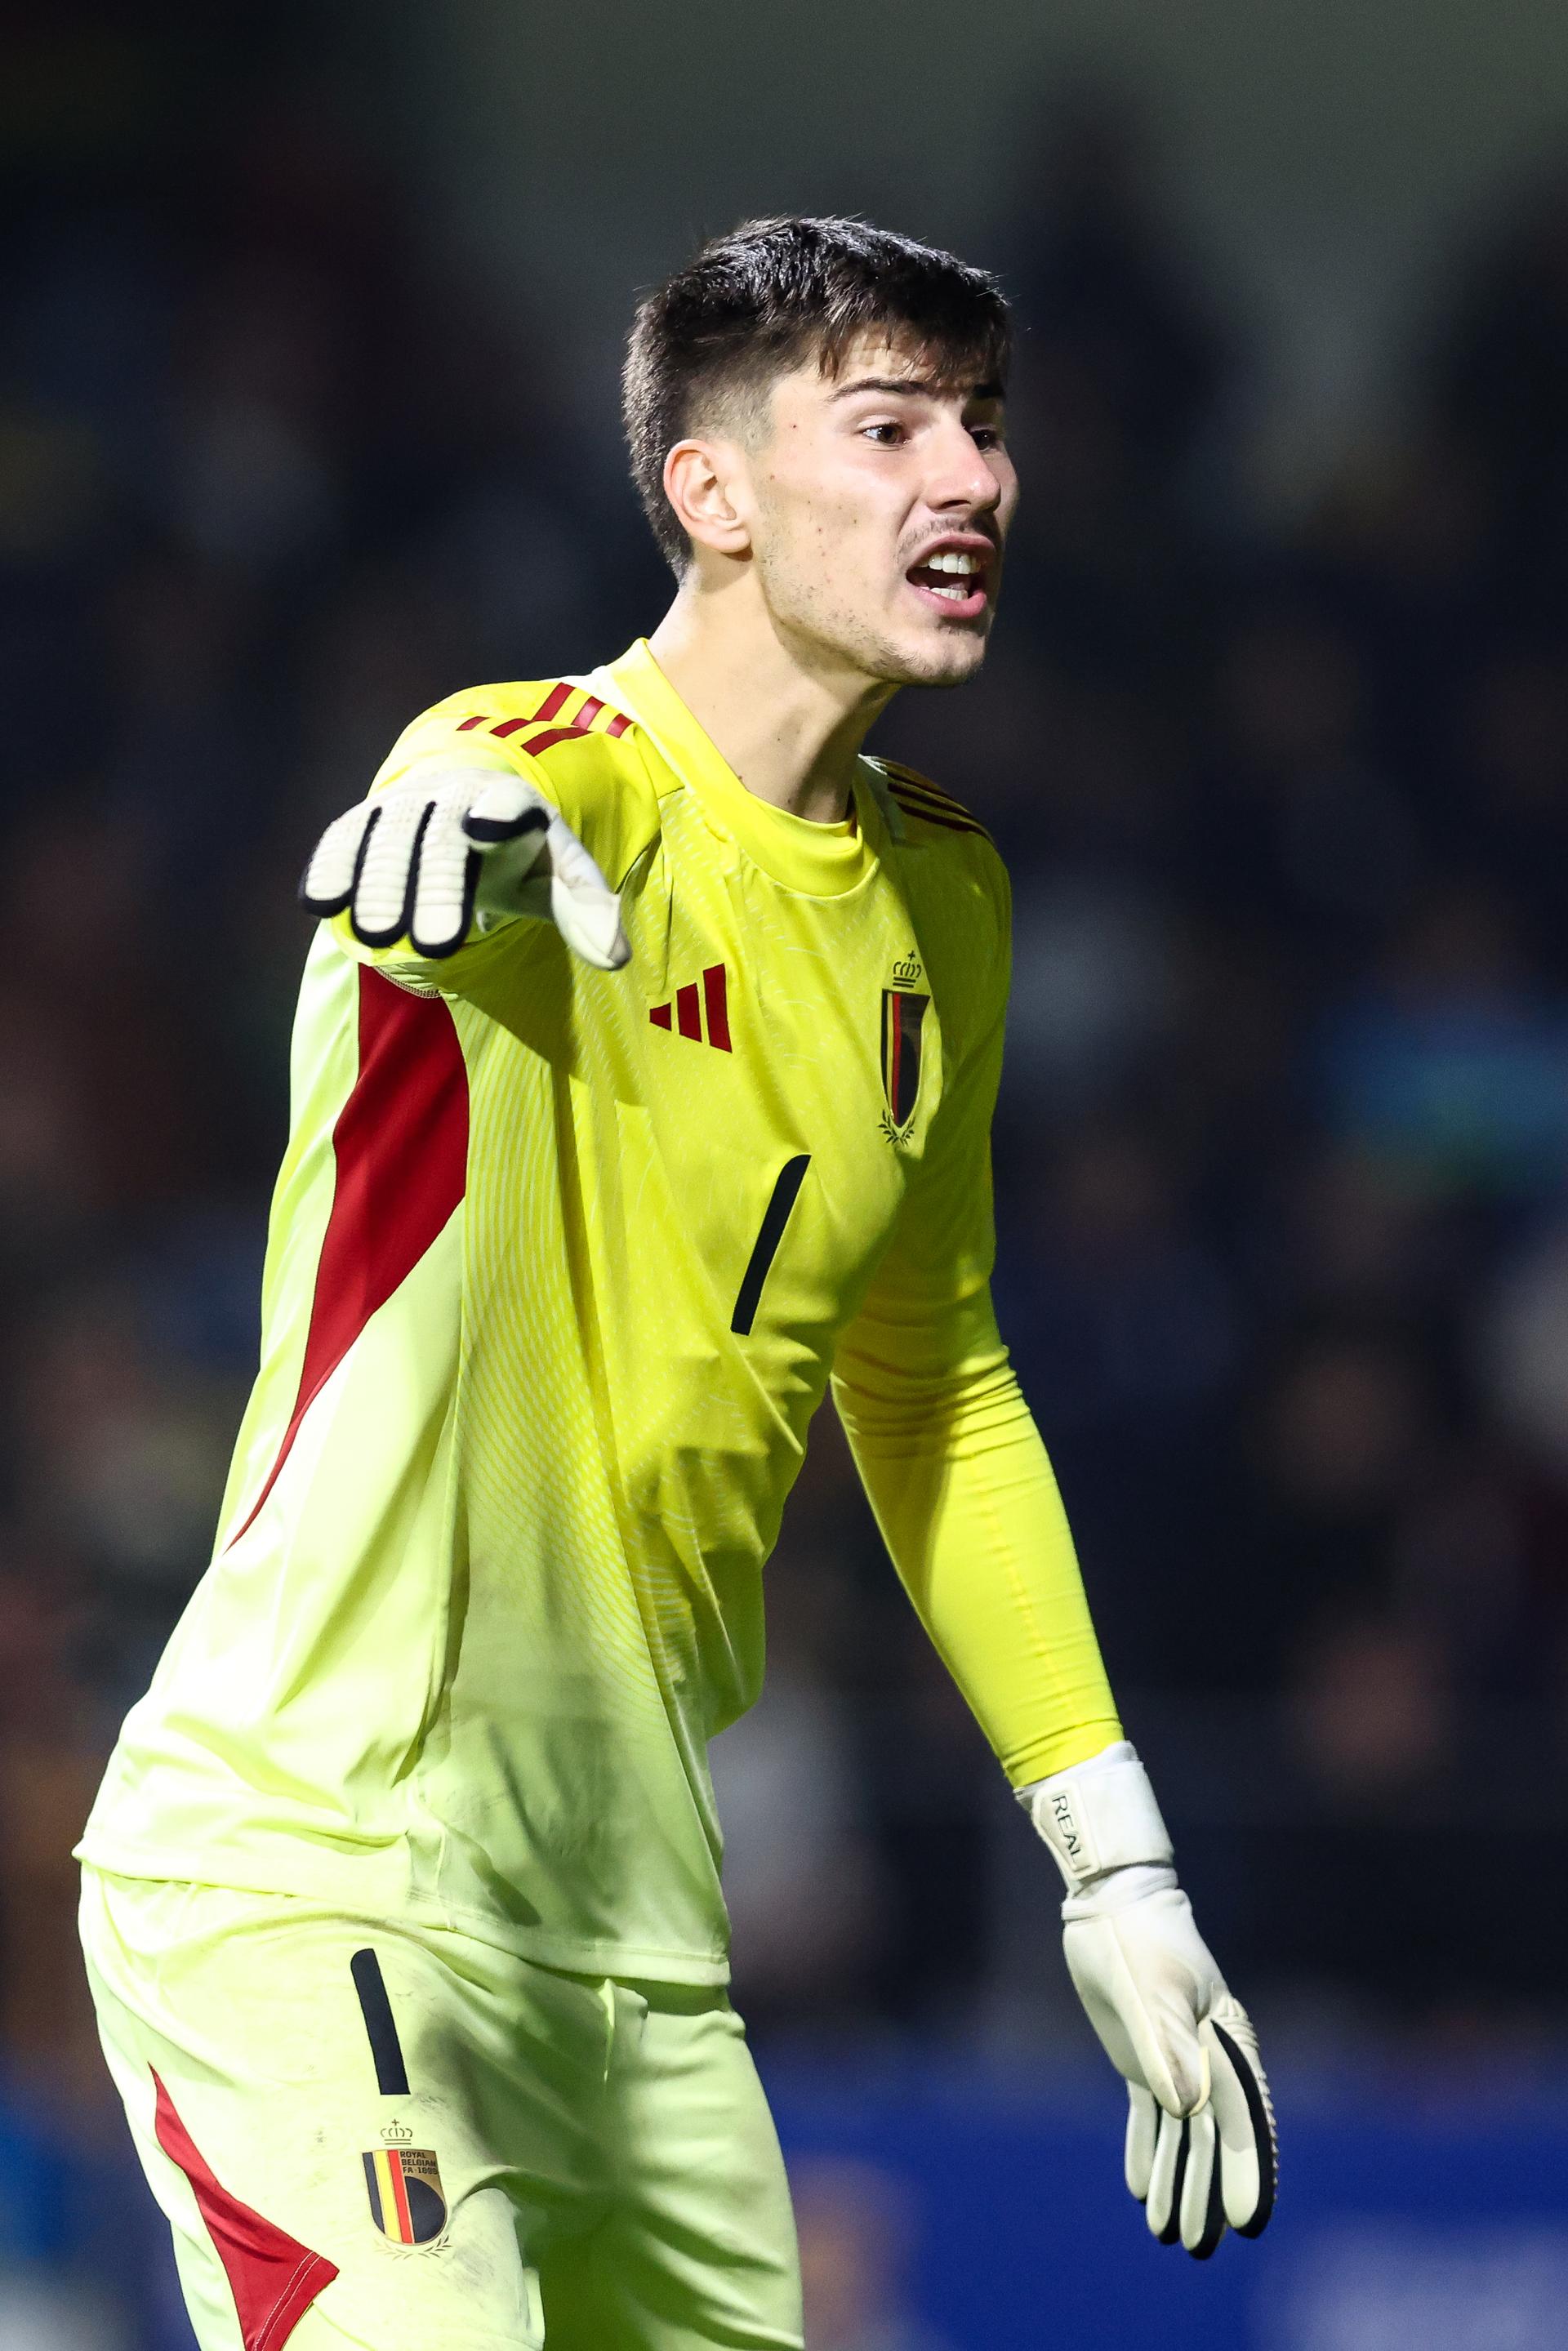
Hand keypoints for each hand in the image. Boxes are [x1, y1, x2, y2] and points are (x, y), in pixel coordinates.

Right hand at [300, 764, 629, 968]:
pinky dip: (331, 867)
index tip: (486, 825)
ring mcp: (406, 807)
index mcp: (513, 804)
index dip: (499, 812)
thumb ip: (583, 908)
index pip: (508, 803)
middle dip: (437, 887)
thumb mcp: (554, 875)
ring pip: (389, 839)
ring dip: (379, 884)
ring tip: (375, 934)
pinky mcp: (365, 823)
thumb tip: (616, 959)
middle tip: (436, 944)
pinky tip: (317, 902)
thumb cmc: (518, 853)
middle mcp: (455, 797)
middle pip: (443, 837)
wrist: (463, 806)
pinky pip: (344, 840)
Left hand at [1063, 1874, 1275, 2256]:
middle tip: (1199, 2248)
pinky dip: (1148, 2149)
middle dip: (1208, 2193)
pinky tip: (1141, 2189)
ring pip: (1180, 2133)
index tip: (1249, 2223)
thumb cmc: (1139, 1939)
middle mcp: (1208, 2058)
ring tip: (1168, 2237)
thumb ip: (1168, 2046)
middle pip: (1212, 2137)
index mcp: (1226, 2041)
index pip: (1241, 2119)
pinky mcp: (1144, 2056)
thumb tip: (1188, 2109)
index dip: (1247, 2172)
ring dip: (1177, 2181)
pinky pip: (1150, 2114)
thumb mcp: (1149, 1989)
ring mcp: (1176, 2059)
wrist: (1112, 1902)